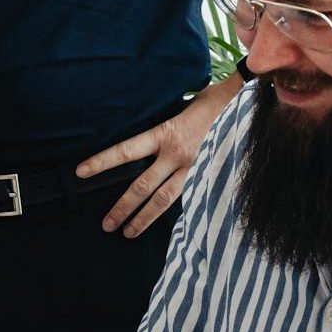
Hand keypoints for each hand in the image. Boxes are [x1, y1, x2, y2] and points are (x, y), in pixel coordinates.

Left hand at [78, 73, 242, 237]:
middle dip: (122, 207)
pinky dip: (174, 213)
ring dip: (143, 219)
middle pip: (142, 186)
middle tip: (106, 224)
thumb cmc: (218, 99)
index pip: (126, 150)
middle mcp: (177, 155)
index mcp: (167, 133)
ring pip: (163, 200)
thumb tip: (153, 117)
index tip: (81, 172)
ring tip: (127, 232)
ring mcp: (195, 169)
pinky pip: (187, 198)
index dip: (102, 162)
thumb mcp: (186, 101)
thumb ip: (169, 115)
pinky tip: (163, 225)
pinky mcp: (209, 177)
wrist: (251, 106)